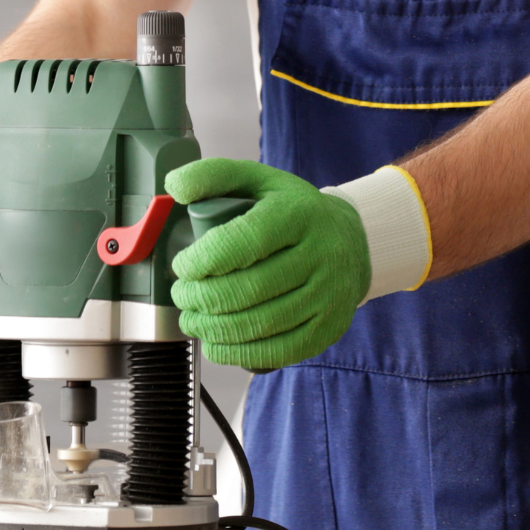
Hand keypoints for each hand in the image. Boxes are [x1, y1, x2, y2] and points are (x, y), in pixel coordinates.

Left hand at [166, 158, 370, 371]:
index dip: (202, 261)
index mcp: (299, 214)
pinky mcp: (329, 328)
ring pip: (259, 324)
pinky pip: (277, 351)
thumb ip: (213, 176)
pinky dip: (237, 353)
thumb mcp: (259, 180)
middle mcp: (321, 254)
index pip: (242, 243)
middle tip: (182, 295)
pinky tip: (217, 343)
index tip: (182, 266)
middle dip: (200, 298)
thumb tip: (176, 186)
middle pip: (247, 289)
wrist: (353, 241)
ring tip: (192, 319)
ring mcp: (328, 295)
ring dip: (212, 329)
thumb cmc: (295, 213)